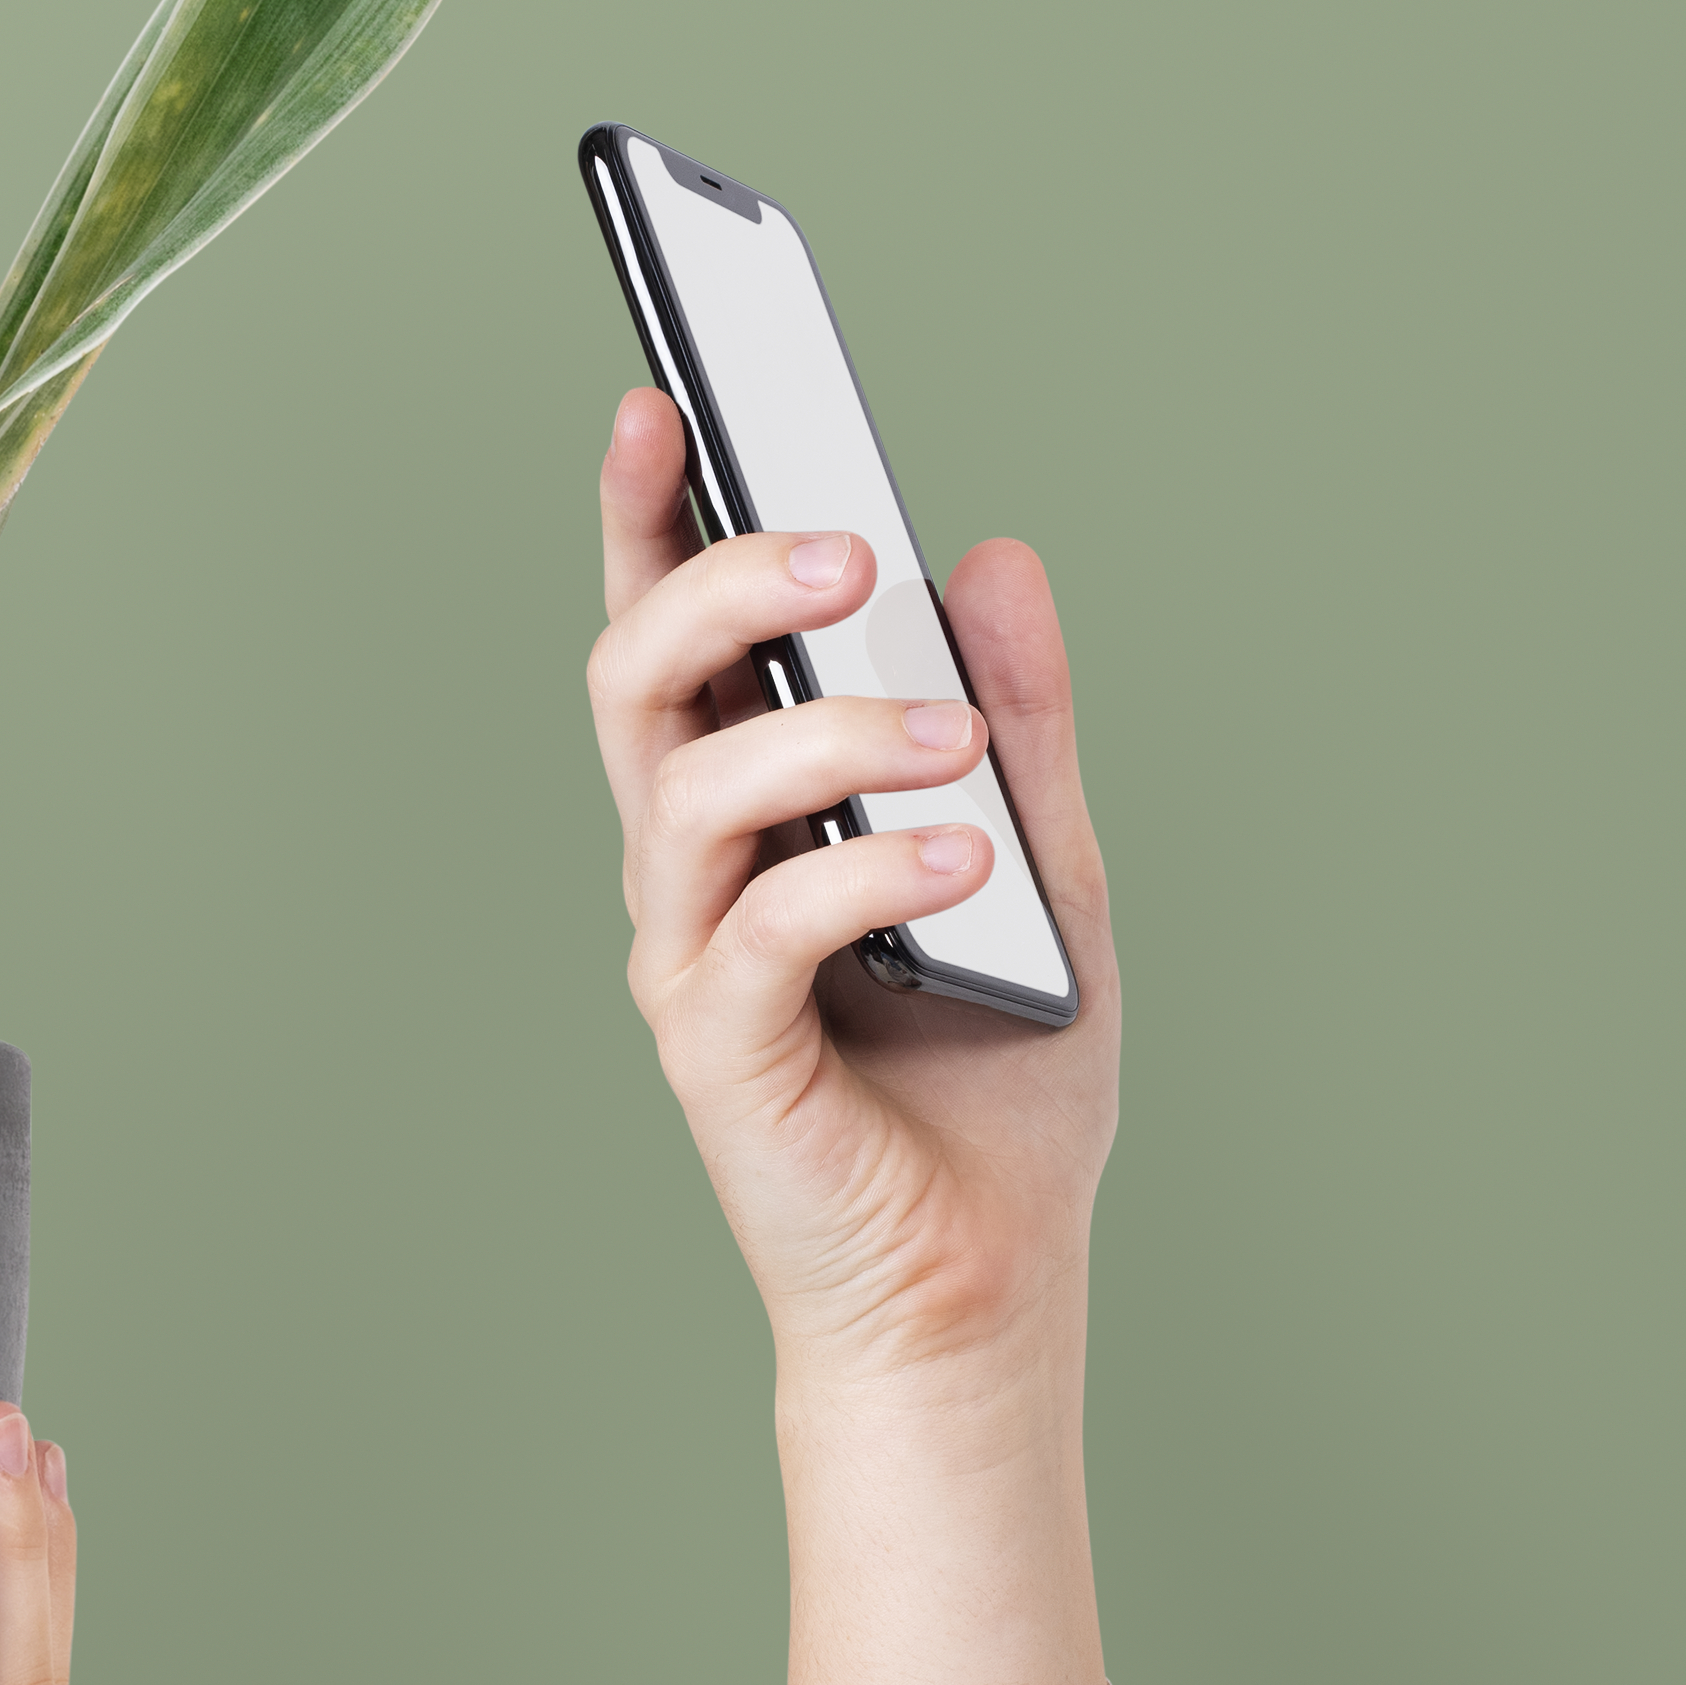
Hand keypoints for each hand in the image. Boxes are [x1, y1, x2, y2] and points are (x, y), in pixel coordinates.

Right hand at [586, 393, 1123, 1396]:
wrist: (986, 1288)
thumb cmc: (994, 1091)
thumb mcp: (1049, 866)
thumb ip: (1019, 719)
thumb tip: (993, 559)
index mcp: (754, 807)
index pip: (673, 633)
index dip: (649, 515)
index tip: (669, 396)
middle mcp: (695, 869)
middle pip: (635, 678)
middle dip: (714, 579)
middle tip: (836, 543)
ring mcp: (692, 958)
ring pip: (688, 789)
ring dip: (825, 732)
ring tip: (952, 740)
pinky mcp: (717, 1055)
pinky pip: (758, 932)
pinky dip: (864, 875)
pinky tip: (963, 862)